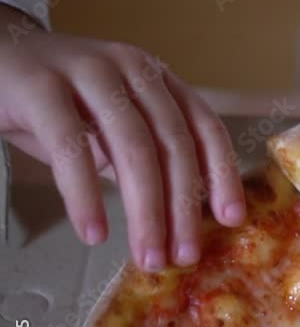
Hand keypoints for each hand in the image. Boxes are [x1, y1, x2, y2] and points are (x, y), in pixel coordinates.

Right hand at [0, 7, 244, 269]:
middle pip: (173, 146)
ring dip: (145, 212)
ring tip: (147, 256)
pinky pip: (71, 149)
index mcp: (160, 80)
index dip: (222, 175)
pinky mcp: (41, 87)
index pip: (206, 129)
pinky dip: (86, 196)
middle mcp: (133, 70)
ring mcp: (89, 72)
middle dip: (182, 209)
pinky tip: (94, 232)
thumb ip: (150, 158)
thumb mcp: (116, 126)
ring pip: (132, 150)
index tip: (231, 219)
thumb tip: (188, 217)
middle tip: (184, 256)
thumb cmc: (60, 102)